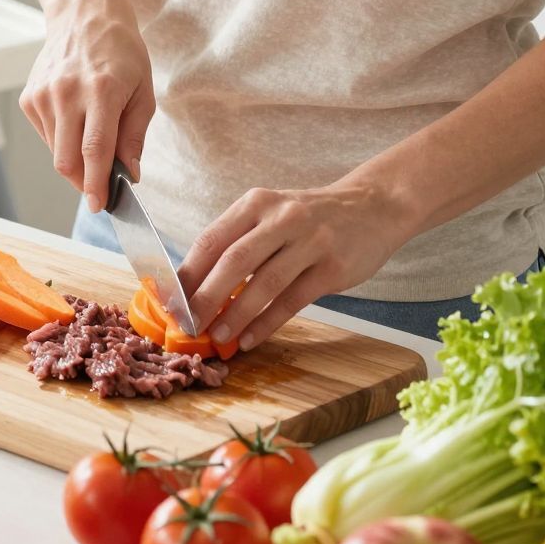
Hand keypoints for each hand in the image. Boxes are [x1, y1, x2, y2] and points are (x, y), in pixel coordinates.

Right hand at [20, 0, 155, 209]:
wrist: (85, 15)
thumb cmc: (121, 52)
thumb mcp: (143, 90)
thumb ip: (134, 135)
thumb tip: (128, 173)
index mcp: (102, 90)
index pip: (95, 150)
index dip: (96, 184)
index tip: (99, 205)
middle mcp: (67, 92)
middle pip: (67, 159)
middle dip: (83, 182)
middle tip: (100, 186)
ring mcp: (44, 95)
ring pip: (55, 152)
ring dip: (75, 159)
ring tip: (91, 134)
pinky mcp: (29, 97)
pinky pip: (46, 136)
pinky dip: (62, 141)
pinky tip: (75, 120)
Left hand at [180, 174, 417, 349]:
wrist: (374, 206)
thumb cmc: (311, 217)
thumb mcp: (272, 214)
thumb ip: (239, 243)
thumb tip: (195, 287)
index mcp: (257, 203)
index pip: (211, 240)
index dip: (187, 274)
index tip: (170, 303)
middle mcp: (282, 218)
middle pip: (233, 261)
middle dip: (205, 298)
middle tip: (187, 325)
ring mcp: (311, 241)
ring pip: (264, 283)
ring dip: (236, 315)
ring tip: (216, 337)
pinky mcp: (333, 267)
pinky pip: (293, 300)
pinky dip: (268, 323)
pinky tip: (250, 339)